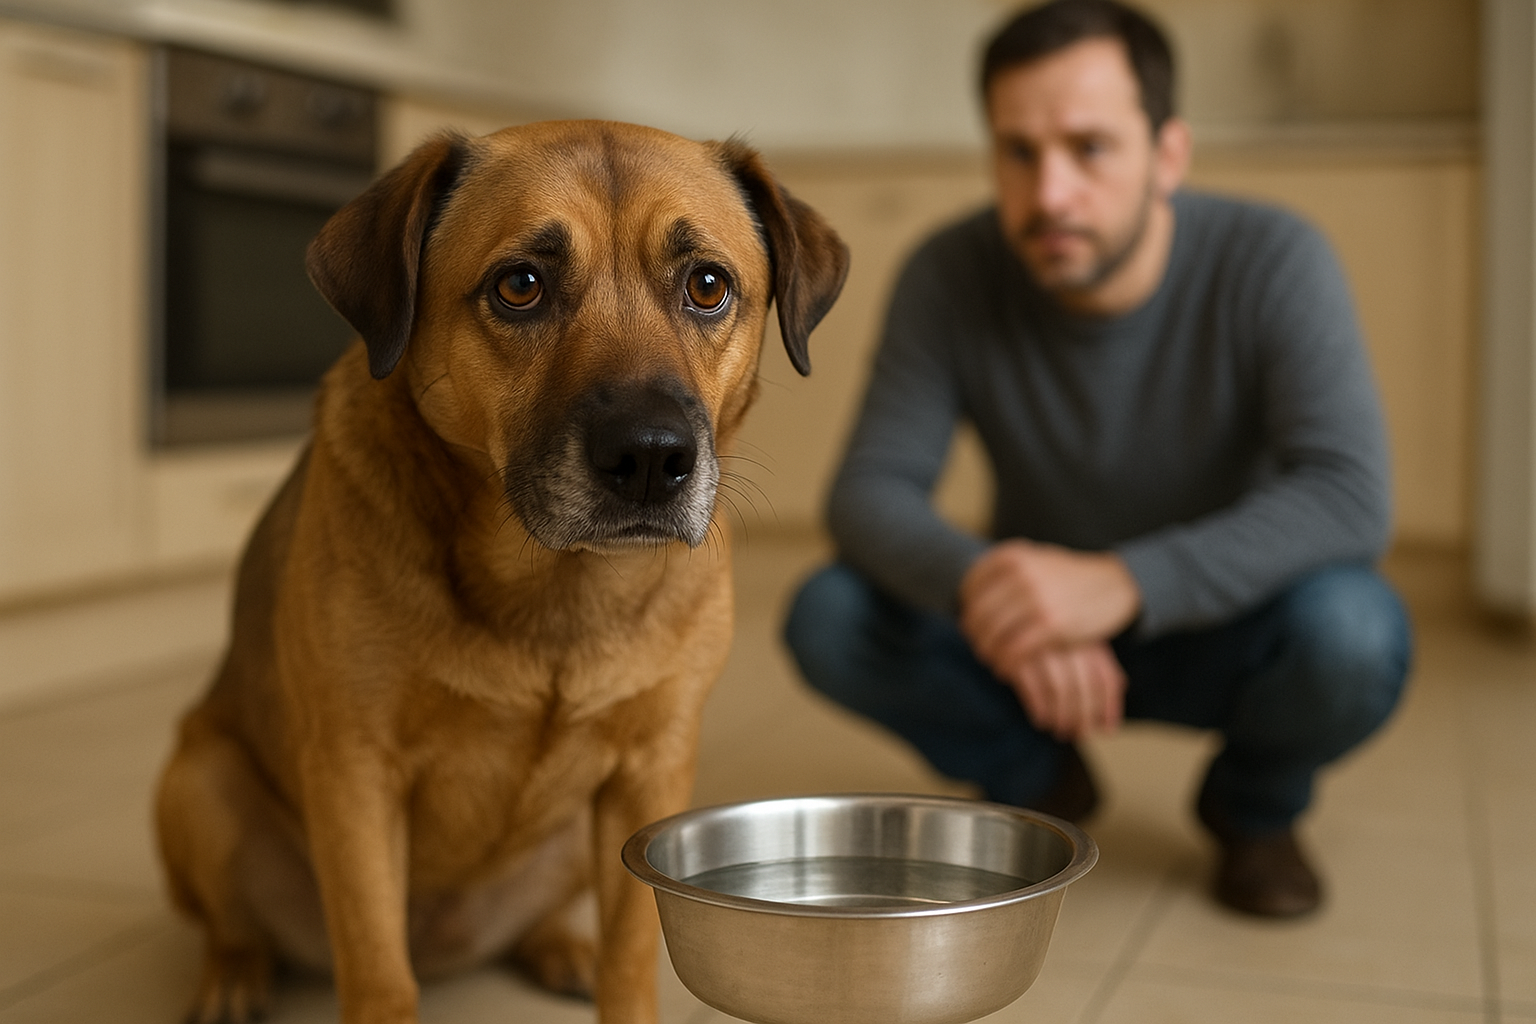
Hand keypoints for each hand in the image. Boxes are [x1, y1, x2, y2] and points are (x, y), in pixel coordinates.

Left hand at [958, 539, 1139, 670]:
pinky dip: (1005, 664)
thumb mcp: (1034, 560)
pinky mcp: (1051, 625)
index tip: (973, 624)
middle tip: (979, 647)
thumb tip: (963, 595)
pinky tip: (1006, 669)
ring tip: (993, 659)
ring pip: (992, 636)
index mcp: (1012, 556)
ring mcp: (1036, 599)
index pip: (969, 588)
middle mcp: (1020, 574)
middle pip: (977, 615)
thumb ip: (1002, 572)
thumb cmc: (1068, 578)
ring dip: (987, 653)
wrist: (1114, 585)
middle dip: (975, 636)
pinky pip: (1014, 651)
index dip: (967, 610)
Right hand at [1003, 642, 1125, 740]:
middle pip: (1083, 688)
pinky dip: (1039, 707)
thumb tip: (1115, 707)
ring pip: (1058, 690)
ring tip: (1059, 729)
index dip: (1110, 707)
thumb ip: (1100, 667)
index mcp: (1088, 638)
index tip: (1108, 730)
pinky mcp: (1017, 653)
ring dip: (1060, 716)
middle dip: (1082, 717)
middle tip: (1078, 733)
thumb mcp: (1080, 640)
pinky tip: (1041, 718)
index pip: (1106, 678)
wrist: (1008, 607)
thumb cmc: (1051, 631)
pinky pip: (1032, 686)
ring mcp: (1043, 646)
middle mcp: (1069, 642)